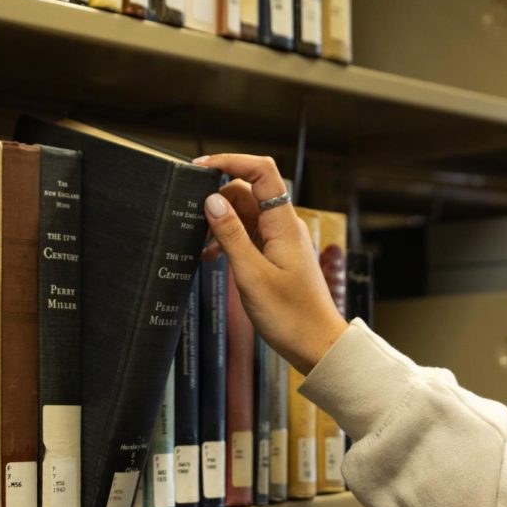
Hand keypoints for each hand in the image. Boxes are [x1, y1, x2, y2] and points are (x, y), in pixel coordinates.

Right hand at [195, 153, 347, 375]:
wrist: (316, 345)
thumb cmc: (290, 315)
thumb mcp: (252, 275)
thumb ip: (230, 234)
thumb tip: (211, 200)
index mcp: (284, 224)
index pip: (261, 172)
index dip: (231, 161)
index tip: (201, 166)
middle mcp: (284, 226)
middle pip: (249, 191)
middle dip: (218, 197)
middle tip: (190, 213)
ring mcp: (281, 240)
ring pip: (246, 214)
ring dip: (221, 223)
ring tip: (198, 244)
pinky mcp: (276, 255)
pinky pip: (248, 235)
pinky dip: (228, 240)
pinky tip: (211, 257)